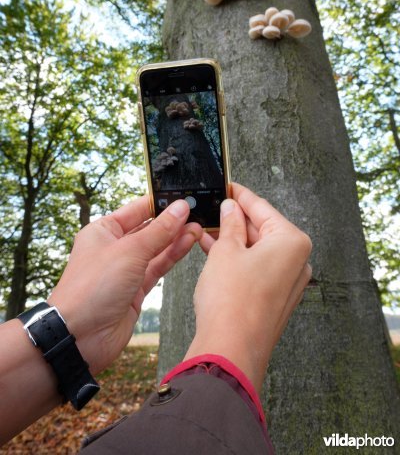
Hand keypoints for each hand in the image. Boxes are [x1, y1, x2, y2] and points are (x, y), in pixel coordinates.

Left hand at [49, 197, 201, 374]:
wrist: (80, 336)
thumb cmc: (92, 288)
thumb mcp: (130, 251)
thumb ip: (159, 230)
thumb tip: (180, 208)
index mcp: (103, 231)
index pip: (137, 209)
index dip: (160, 203)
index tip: (183, 197)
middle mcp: (113, 248)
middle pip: (148, 228)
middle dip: (172, 221)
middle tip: (196, 212)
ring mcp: (125, 269)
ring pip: (156, 248)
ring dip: (176, 238)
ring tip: (198, 227)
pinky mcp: (135, 289)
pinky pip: (158, 267)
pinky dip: (173, 255)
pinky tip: (188, 243)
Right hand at [185, 182, 311, 391]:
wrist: (230, 350)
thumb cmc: (232, 301)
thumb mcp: (225, 251)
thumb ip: (230, 225)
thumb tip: (231, 210)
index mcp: (292, 242)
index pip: (262, 208)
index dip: (241, 196)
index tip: (229, 186)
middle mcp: (296, 261)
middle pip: (263, 229)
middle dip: (236, 219)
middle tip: (214, 208)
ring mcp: (287, 282)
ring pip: (257, 250)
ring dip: (233, 239)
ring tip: (208, 227)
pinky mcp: (275, 298)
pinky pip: (256, 268)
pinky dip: (237, 258)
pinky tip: (214, 249)